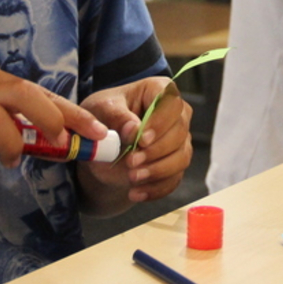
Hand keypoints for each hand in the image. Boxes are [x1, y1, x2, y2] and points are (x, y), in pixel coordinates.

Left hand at [82, 77, 192, 202]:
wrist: (101, 144)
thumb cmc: (103, 116)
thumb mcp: (101, 109)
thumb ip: (116, 116)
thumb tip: (133, 129)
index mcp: (159, 90)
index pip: (171, 102)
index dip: (160, 122)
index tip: (141, 139)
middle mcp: (176, 114)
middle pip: (180, 131)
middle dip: (156, 151)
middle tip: (131, 162)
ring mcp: (179, 140)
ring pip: (181, 157)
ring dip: (158, 171)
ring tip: (132, 178)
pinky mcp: (175, 164)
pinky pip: (174, 179)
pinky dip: (156, 189)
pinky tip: (135, 192)